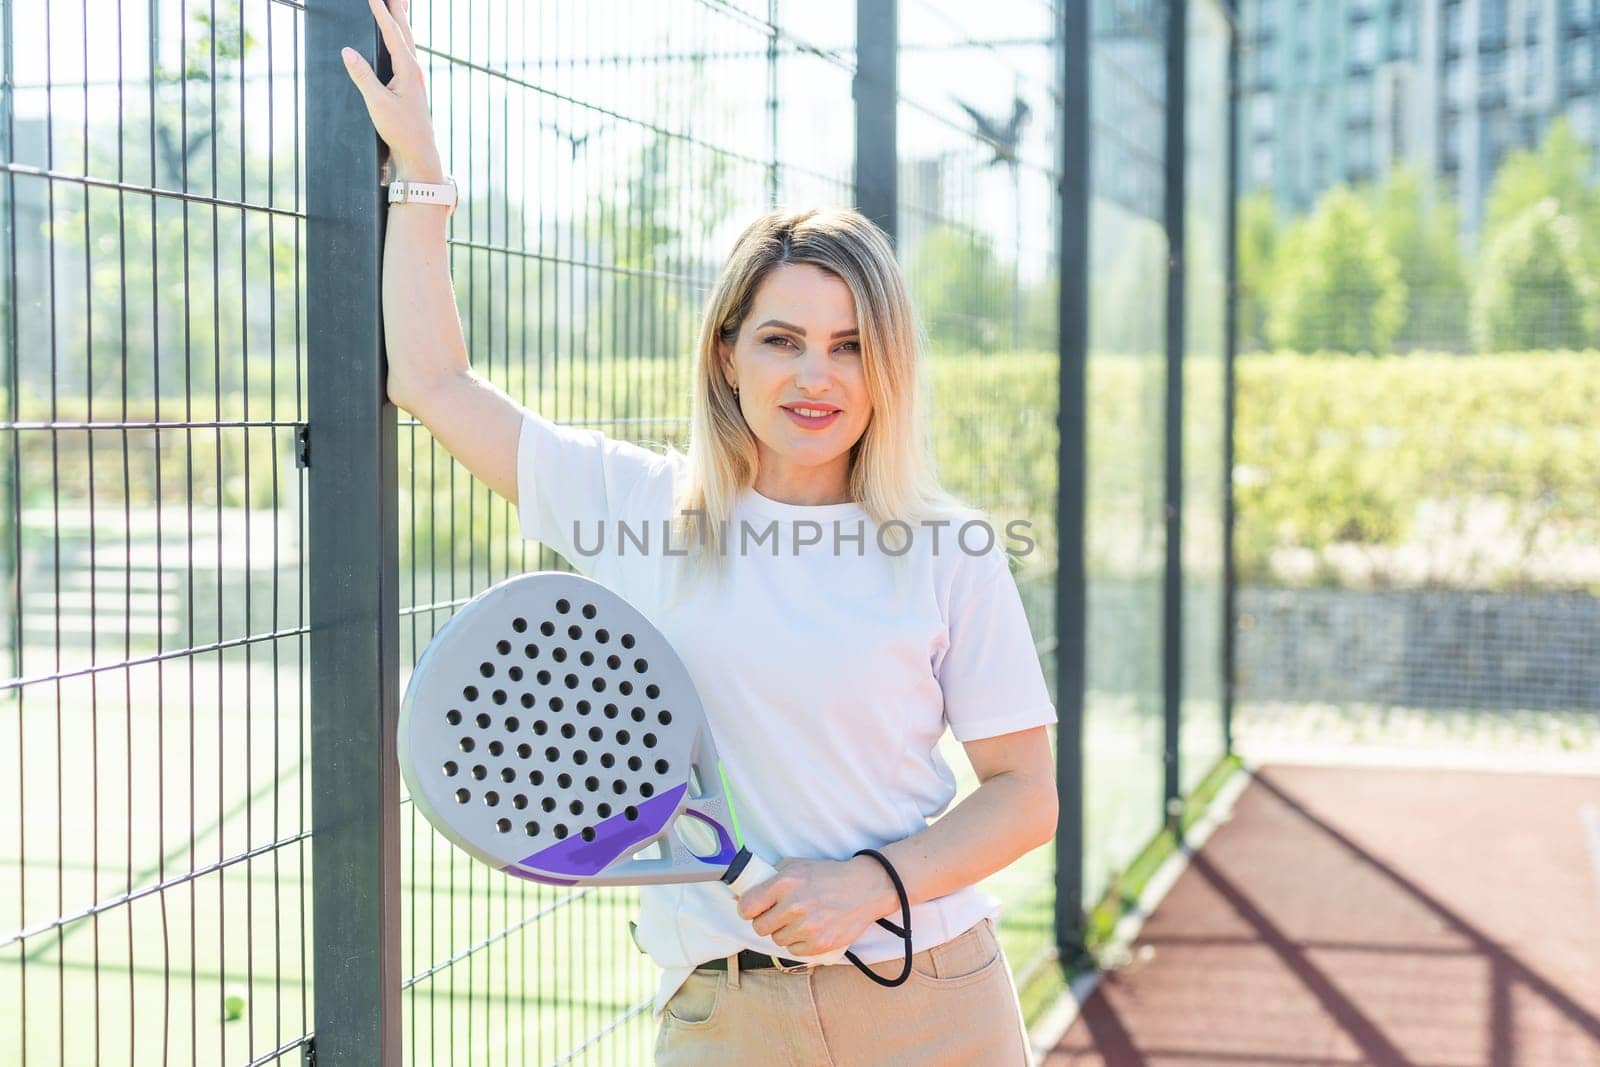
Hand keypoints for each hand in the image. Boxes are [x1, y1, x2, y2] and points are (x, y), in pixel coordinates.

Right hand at [340, 0, 443, 180]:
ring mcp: (414, 78)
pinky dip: (399, 40)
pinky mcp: (411, 87)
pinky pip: (404, 54)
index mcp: (408, 69)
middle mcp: (414, 70)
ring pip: (406, 41)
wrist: (420, 155)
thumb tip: (347, 51)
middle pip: (404, 31)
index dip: (380, 12)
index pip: (392, 33)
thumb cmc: (401, 130)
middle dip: (397, 9)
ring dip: (400, 21)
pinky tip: (396, 41)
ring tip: (396, 5)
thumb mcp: (377, 103)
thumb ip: (362, 75)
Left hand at [735, 856, 896, 957]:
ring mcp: (807, 927)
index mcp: (785, 883)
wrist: (864, 889)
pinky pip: (793, 951)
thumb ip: (772, 876)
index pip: (748, 906)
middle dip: (766, 922)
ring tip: (799, 920)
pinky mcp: (819, 944)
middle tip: (778, 915)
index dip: (747, 909)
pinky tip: (809, 930)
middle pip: (760, 927)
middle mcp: (794, 905)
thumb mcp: (798, 865)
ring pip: (777, 940)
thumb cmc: (828, 875)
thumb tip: (744, 891)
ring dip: (784, 932)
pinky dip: (798, 943)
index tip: (753, 909)